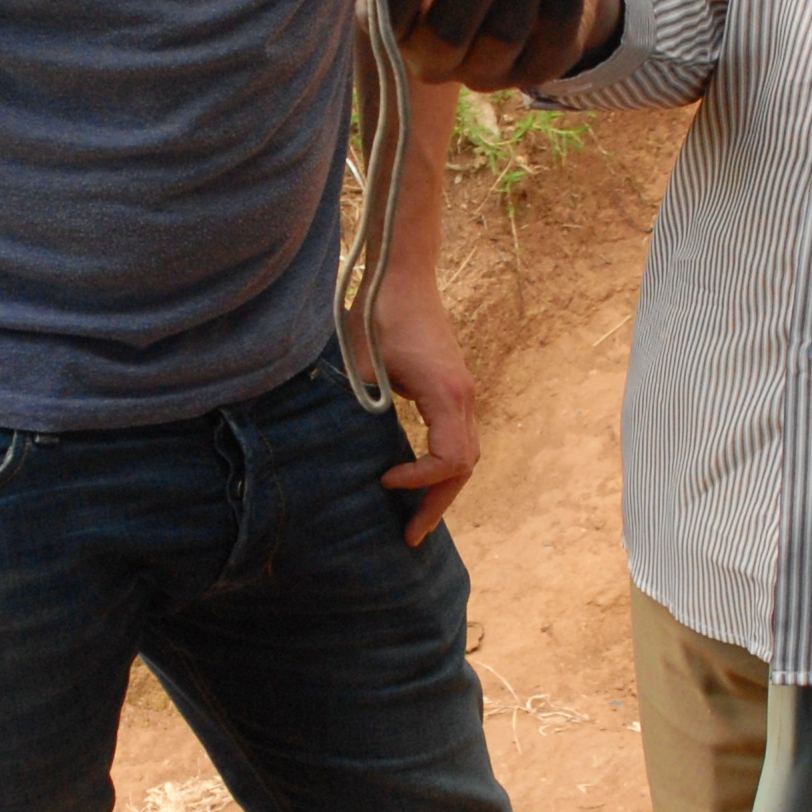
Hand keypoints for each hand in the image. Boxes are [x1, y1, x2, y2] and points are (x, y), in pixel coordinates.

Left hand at [370, 268, 478, 543]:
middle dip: (436, 504)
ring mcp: (462, 392)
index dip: (420, 480)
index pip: (450, 459)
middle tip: (408, 537)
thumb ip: (361, 407)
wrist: (402, 274)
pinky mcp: (453, 387)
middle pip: (465, 467)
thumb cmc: (377, 312)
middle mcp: (463, 396)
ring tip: (415, 519)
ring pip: (466, 455)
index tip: (384, 481)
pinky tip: (416, 480)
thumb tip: (345, 449)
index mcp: (446, 393)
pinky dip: (441, 466)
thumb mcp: (361, 363)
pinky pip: (457, 439)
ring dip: (441, 488)